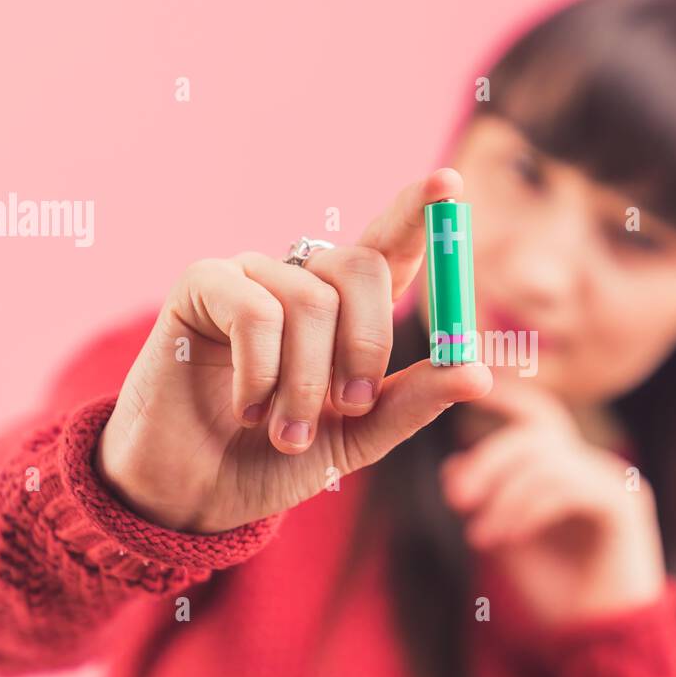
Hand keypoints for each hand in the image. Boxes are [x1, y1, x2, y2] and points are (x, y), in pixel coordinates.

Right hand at [97, 168, 492, 532]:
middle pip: (362, 266)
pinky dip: (262, 373)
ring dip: (307, 383)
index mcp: (347, 308)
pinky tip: (247, 409)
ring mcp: (251, 276)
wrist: (196, 494)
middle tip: (351, 408)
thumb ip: (413, 401)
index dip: (418, 211)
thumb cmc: (276, 460)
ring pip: (310, 301)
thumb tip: (479, 373)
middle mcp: (302, 280)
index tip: (448, 183)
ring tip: (287, 433)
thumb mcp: (359, 436)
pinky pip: (255, 309)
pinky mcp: (201, 286)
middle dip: (367, 345)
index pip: (392, 246)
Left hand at [439, 378, 667, 628]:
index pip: (538, 415)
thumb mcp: (506, 542)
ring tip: (480, 537)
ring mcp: (614, 481)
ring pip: (548, 459)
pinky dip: (529, 509)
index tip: (463, 389)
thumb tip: (452, 466)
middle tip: (457, 498)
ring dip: (505, 497)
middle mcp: (595, 467)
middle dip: (489, 459)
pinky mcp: (626, 505)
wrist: (598, 646)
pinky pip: (568, 486)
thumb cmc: (556, 596)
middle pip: (536, 432)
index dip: (503, 396)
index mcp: (569, 470)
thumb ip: (485, 503)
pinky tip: (507, 539)